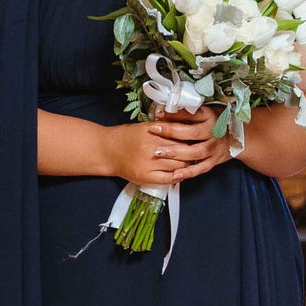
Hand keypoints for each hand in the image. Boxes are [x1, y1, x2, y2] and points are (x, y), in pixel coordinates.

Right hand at [113, 107, 229, 187]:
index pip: (180, 135)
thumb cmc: (126, 136)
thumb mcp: (145, 127)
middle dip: (192, 152)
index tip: (197, 139)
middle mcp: (152, 148)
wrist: (107, 150)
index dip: (191, 138)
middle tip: (198, 152)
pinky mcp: (146, 177)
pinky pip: (168, 178)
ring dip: (187, 165)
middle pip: (182, 151)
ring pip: (178, 165)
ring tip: (190, 162)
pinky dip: (178, 176)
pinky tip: (181, 173)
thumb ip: (164, 128)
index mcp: (153, 132)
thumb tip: (186, 129)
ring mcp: (149, 164)